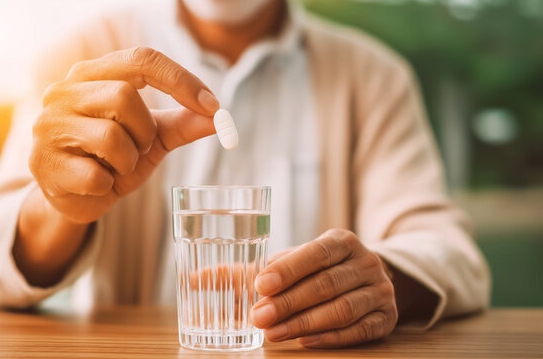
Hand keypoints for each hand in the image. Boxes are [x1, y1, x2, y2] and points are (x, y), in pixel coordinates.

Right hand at [30, 47, 218, 223]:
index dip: (181, 80)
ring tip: (115, 167)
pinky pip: (96, 176)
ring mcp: (48, 126)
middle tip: (139, 148)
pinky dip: (108, 186)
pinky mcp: (42, 163)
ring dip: (128, 161)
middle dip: (145, 131)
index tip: (214, 106)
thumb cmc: (113, 159)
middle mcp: (63, 92)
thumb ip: (183, 123)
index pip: (141, 59)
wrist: (75, 198)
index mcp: (91, 74)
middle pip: (124, 96)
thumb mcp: (152, 138)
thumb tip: (219, 118)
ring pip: (112, 138)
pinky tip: (96, 183)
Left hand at [250, 229, 397, 347]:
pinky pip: (360, 331)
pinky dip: (332, 338)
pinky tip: (305, 342)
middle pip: (325, 284)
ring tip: (274, 333)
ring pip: (343, 309)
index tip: (260, 285)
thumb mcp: (291, 263)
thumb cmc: (319, 271)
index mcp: (341, 242)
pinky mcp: (387, 318)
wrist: (366, 281)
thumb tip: (198, 276)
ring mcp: (380, 291)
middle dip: (289, 302)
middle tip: (259, 318)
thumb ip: (248, 270)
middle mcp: (366, 262)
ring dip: (305, 323)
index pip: (316, 253)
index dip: (288, 270)